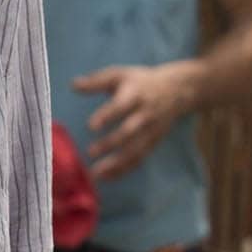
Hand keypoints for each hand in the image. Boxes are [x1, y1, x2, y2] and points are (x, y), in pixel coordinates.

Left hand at [74, 63, 197, 181]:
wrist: (178, 90)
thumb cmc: (141, 82)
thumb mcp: (120, 75)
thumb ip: (96, 81)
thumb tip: (73, 85)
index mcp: (135, 95)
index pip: (121, 106)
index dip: (107, 116)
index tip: (91, 126)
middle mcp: (145, 114)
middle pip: (129, 131)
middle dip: (111, 143)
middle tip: (91, 152)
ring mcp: (151, 130)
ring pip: (135, 150)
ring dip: (116, 163)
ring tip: (95, 173)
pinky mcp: (154, 142)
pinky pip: (139, 158)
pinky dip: (124, 169)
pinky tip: (106, 177)